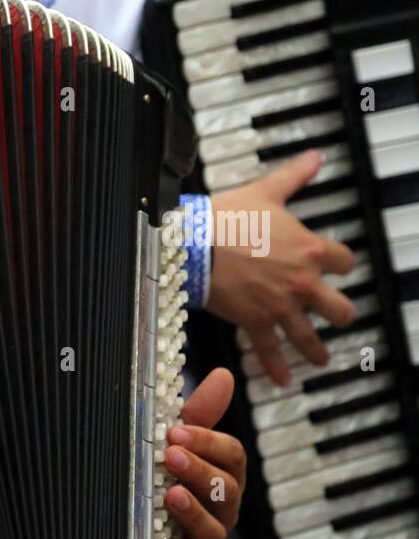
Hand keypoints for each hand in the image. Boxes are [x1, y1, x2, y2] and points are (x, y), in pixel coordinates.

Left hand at [164, 368, 245, 538]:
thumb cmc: (169, 475)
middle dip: (199, 471)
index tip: (176, 431)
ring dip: (195, 512)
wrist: (143, 522)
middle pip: (225, 491)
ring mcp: (206, 538)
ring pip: (214, 530)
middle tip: (170, 456)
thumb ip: (199, 414)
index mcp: (223, 475)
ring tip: (172, 496)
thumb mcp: (180, 442)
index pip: (232, 457)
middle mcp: (222, 508)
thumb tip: (223, 374)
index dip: (208, 443)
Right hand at [207, 150, 357, 385]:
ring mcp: (280, 305)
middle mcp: (302, 282)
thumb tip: (313, 158)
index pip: (343, 261)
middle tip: (338, 318)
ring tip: (320, 360)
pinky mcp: (255, 321)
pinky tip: (282, 380)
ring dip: (317, 350)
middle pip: (338, 308)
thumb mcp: (265, 192)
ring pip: (309, 335)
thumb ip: (293, 177)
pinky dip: (276, 368)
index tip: (339, 268)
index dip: (342, 265)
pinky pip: (270, 350)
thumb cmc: (227, 218)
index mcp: (309, 249)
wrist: (195, 244)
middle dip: (340, 314)